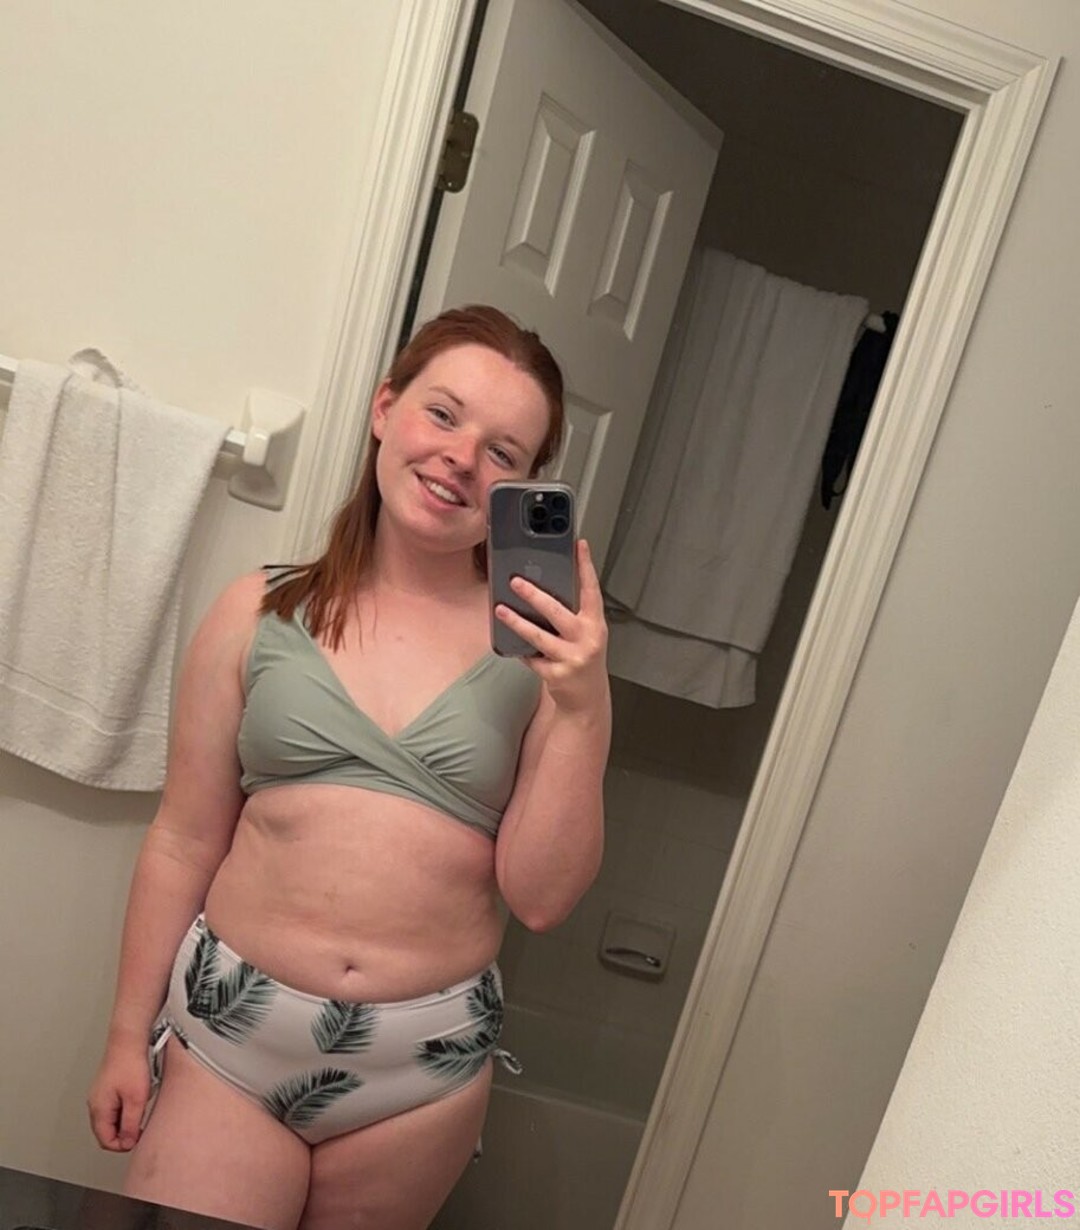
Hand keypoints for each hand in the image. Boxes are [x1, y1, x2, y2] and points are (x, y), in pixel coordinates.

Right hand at [87, 1042, 150, 1151]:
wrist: (128, 1040)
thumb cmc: (130, 1064)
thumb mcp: (136, 1099)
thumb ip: (131, 1124)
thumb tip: (128, 1142)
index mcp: (99, 1109)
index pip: (105, 1141)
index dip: (122, 1145)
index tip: (138, 1139)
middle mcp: (95, 1103)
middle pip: (106, 1131)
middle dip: (123, 1134)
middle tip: (141, 1127)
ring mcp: (99, 1095)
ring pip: (110, 1119)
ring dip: (125, 1121)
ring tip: (140, 1110)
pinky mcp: (107, 1087)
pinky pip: (114, 1107)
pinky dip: (124, 1109)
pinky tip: (136, 1100)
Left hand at [494, 539, 608, 713]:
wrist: (587, 698)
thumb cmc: (584, 658)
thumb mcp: (587, 633)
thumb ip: (573, 613)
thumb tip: (544, 587)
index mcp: (596, 624)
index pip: (591, 590)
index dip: (586, 566)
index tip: (579, 545)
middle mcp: (587, 639)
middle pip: (557, 612)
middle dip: (534, 595)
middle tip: (515, 581)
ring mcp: (572, 658)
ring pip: (538, 636)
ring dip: (516, 621)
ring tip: (500, 609)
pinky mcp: (557, 674)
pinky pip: (532, 657)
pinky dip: (522, 650)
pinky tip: (513, 643)